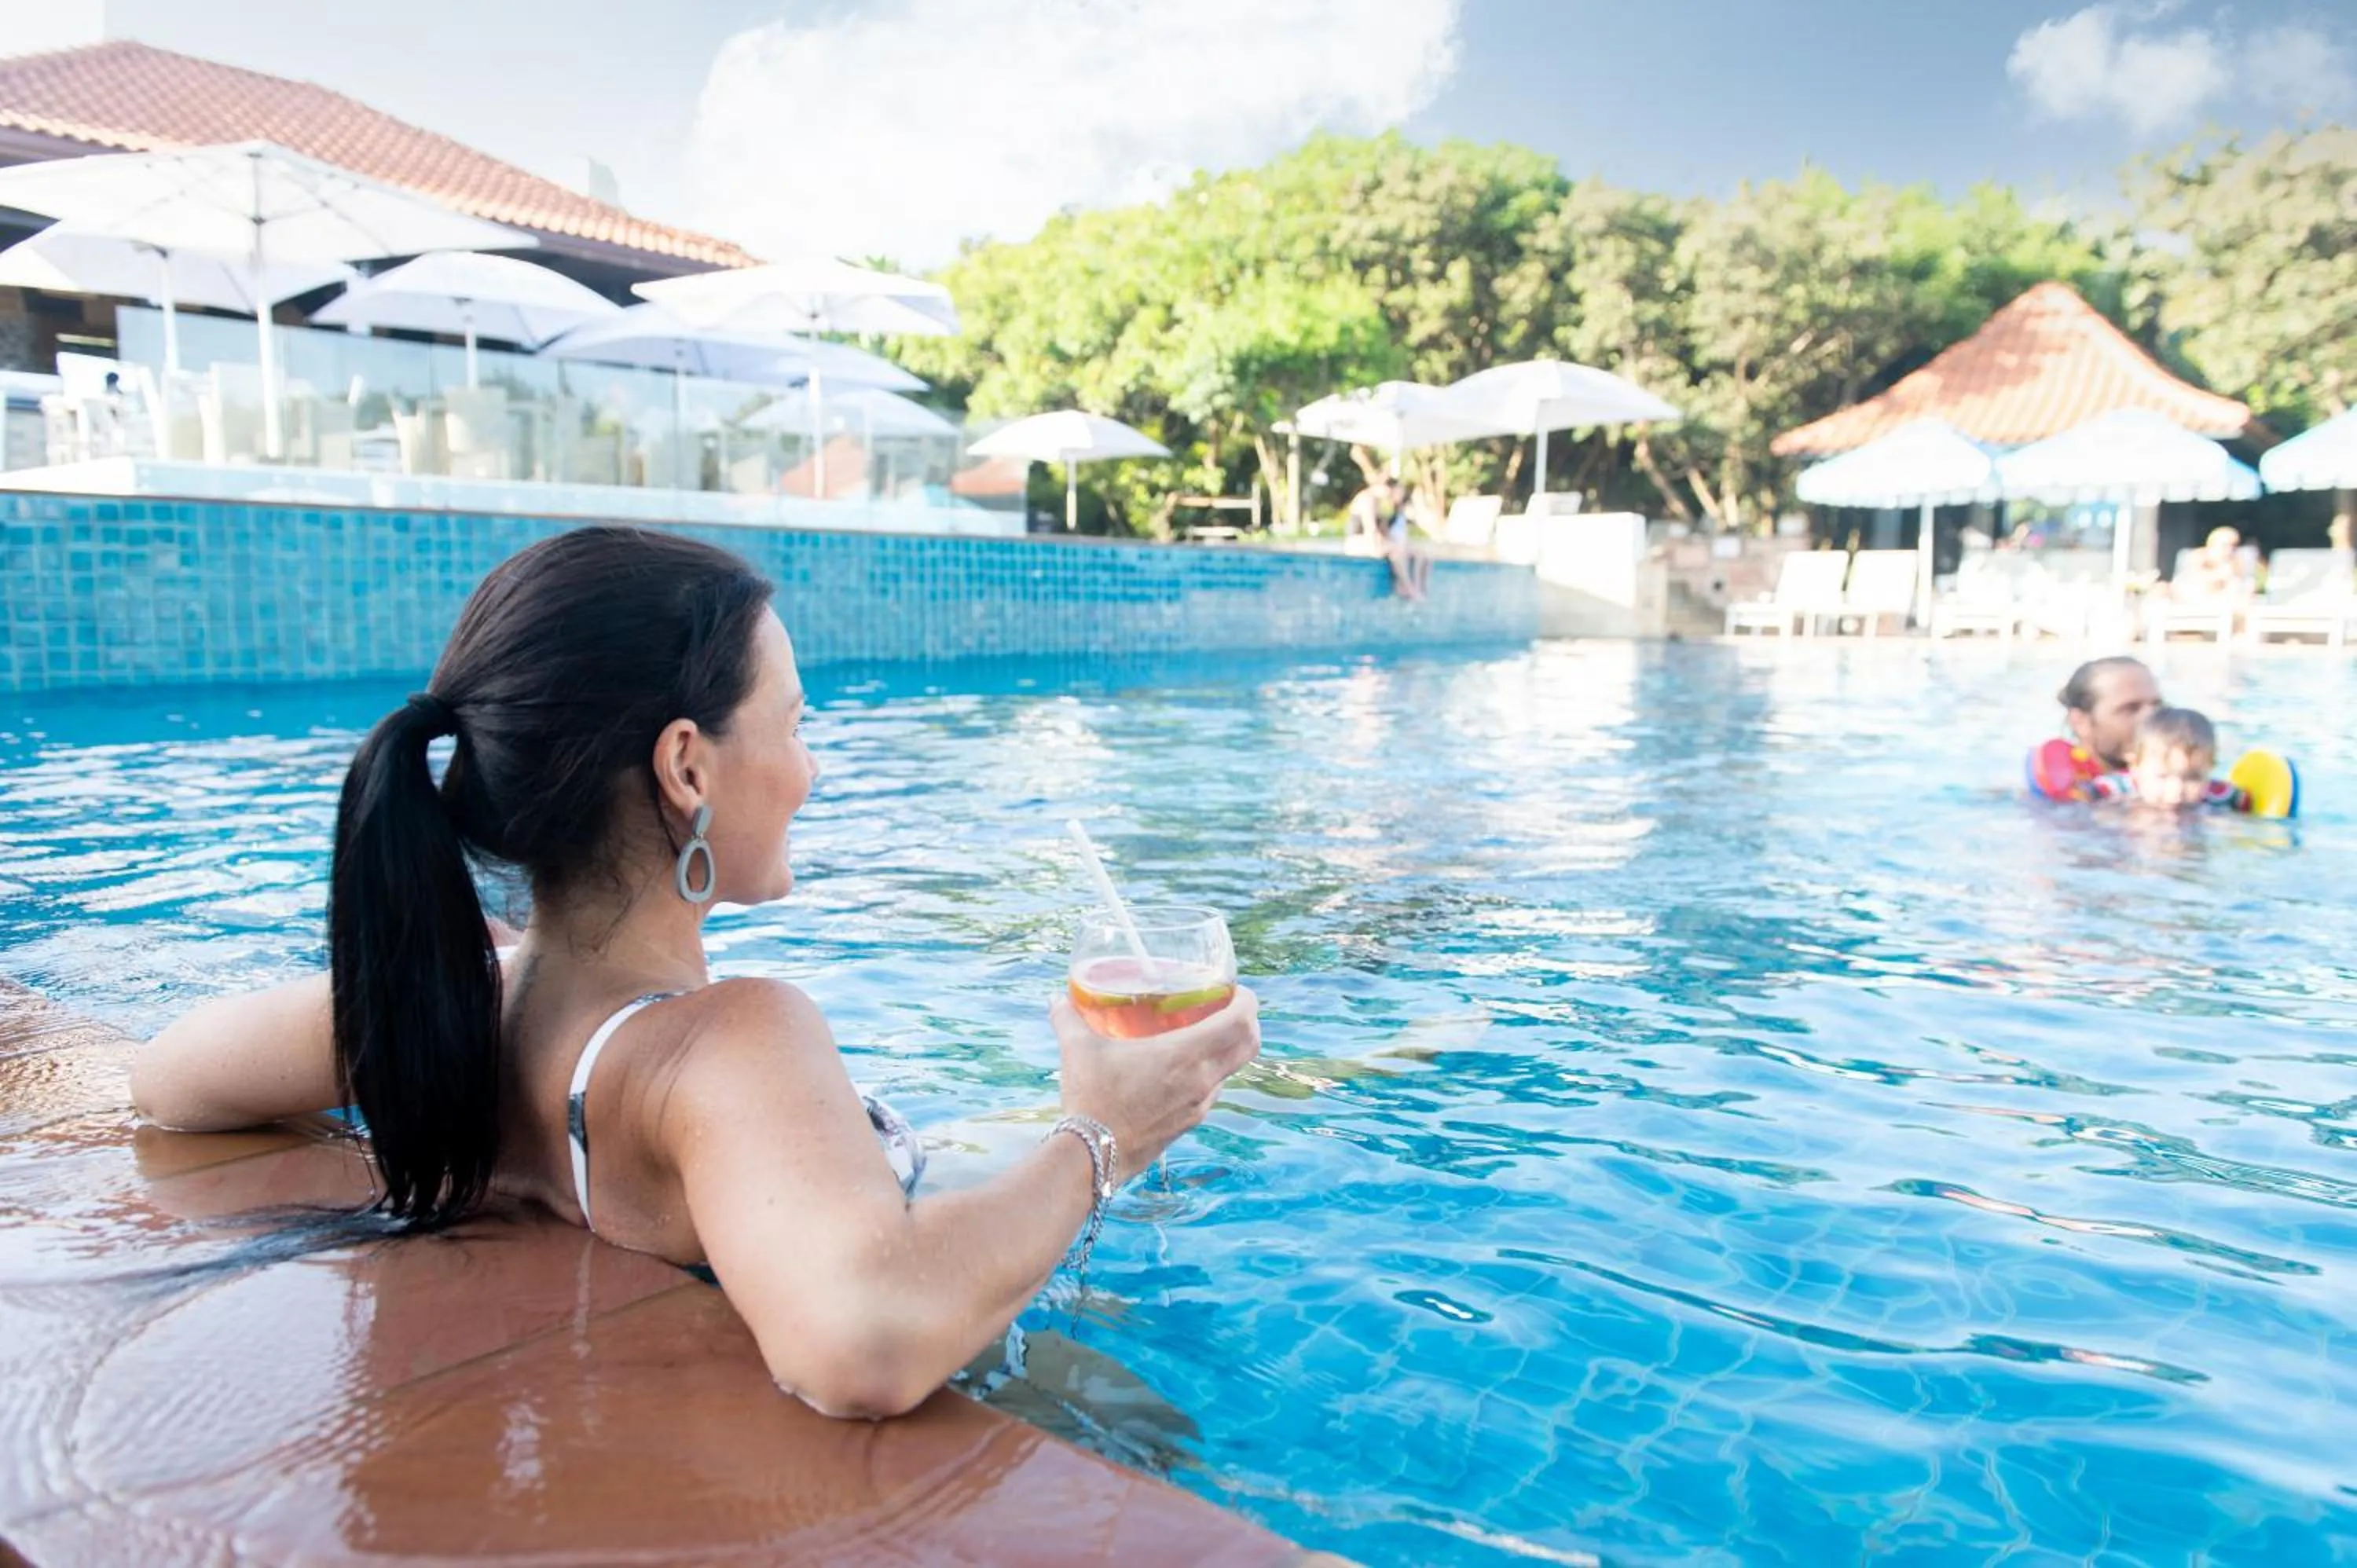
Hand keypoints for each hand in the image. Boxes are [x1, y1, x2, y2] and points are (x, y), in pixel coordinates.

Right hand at [1052, 986, 1260, 1180]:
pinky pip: (1213, 1091)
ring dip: (1228, 1050)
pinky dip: (1210, 1074)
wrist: (1092, 1157)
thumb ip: (1068, 1019)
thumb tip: (1056, 999)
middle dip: (1248, 1023)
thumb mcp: (1078, 1050)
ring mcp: (1199, 1105)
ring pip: (1232, 1070)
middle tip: (1229, 1007)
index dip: (1248, 1002)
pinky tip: (1183, 1069)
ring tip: (1205, 1034)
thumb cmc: (1091, 1099)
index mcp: (1184, 1056)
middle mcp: (1201, 1081)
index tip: (1237, 990)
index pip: (1240, 1023)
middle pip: (1248, 1046)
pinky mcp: (1190, 1123)